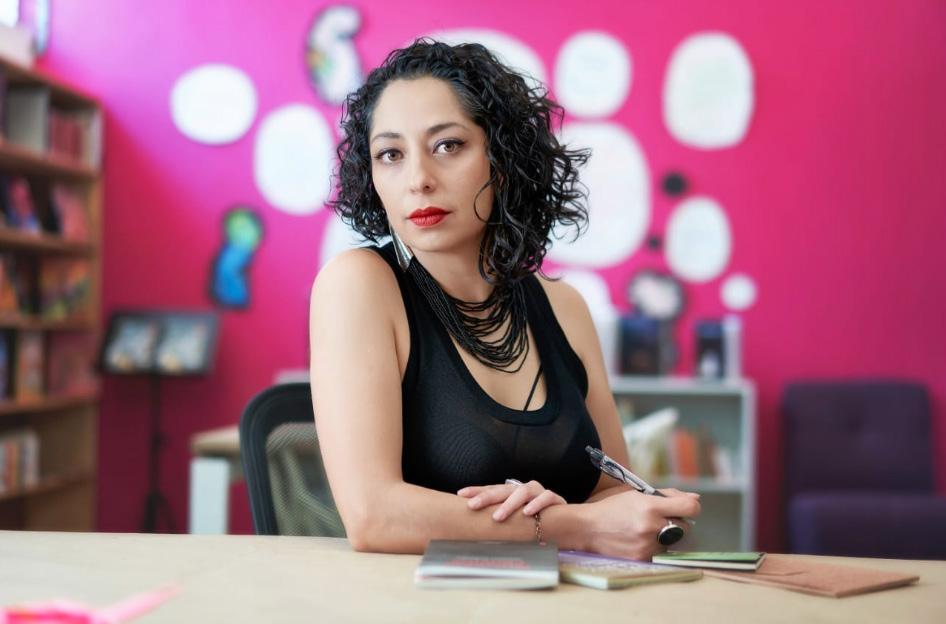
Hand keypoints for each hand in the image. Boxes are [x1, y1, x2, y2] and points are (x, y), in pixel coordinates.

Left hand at [457, 480, 566, 520]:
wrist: (564, 523)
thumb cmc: (533, 523)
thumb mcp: (514, 521)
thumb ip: (499, 521)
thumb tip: (473, 529)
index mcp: (512, 492)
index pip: (492, 489)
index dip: (477, 490)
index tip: (461, 494)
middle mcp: (524, 489)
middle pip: (503, 489)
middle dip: (486, 497)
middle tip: (472, 505)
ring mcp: (539, 492)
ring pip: (523, 492)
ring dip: (509, 504)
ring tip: (497, 517)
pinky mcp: (555, 499)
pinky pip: (546, 498)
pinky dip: (536, 504)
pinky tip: (527, 513)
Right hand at [582, 488, 700, 560]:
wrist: (588, 528)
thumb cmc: (613, 508)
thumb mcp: (637, 494)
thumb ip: (668, 495)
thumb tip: (695, 498)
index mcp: (650, 506)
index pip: (690, 508)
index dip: (692, 506)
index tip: (686, 507)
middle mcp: (652, 527)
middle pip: (685, 527)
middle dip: (677, 521)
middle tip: (659, 518)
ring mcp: (648, 545)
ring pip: (673, 541)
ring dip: (666, 535)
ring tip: (644, 529)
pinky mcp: (643, 558)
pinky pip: (661, 553)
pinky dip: (655, 546)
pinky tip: (638, 539)